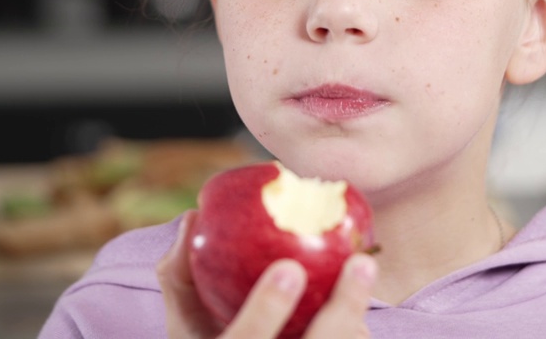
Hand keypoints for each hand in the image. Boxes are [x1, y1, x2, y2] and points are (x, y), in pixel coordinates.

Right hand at [158, 210, 376, 338]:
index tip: (289, 268)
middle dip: (343, 308)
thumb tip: (193, 219)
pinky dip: (356, 333)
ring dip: (358, 319)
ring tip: (366, 271)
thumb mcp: (185, 325)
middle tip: (362, 263)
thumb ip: (180, 274)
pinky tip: (361, 304)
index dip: (266, 310)